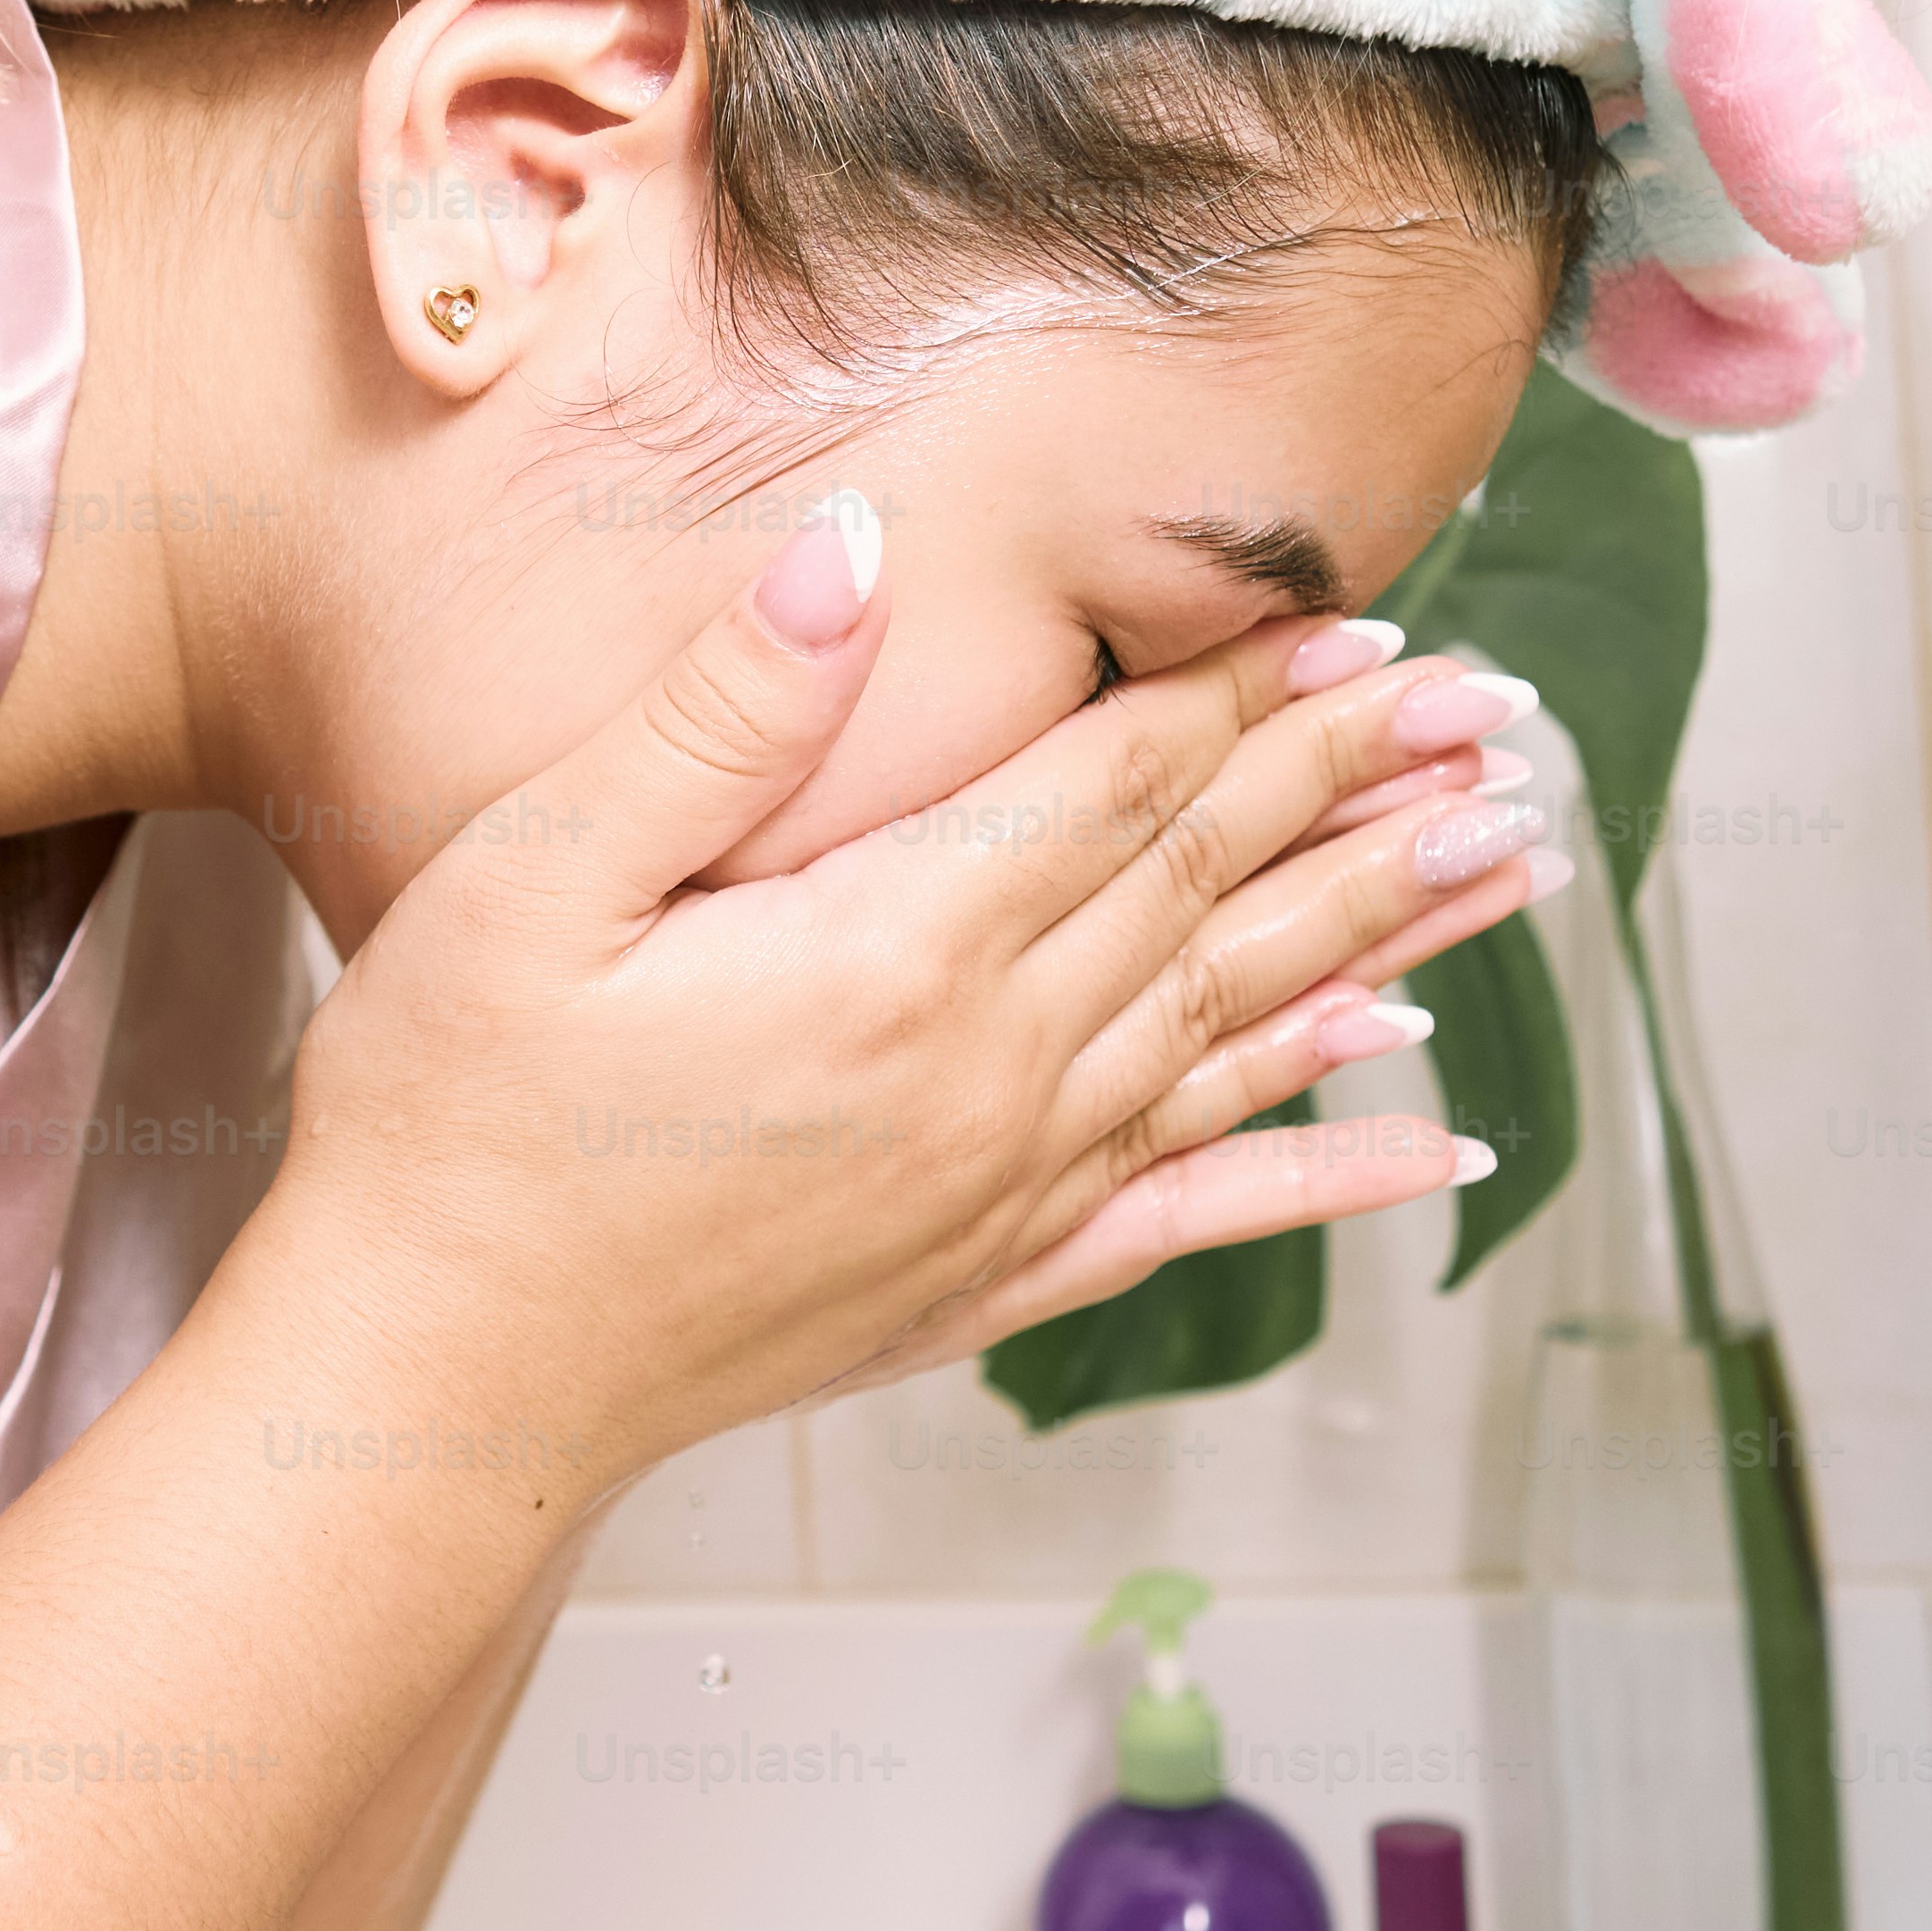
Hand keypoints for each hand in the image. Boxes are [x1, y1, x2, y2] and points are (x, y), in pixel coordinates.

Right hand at [227, 494, 1558, 1493]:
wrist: (425, 1384)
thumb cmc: (444, 1122)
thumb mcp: (534, 875)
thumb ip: (723, 713)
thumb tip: (857, 545)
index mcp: (891, 954)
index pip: (1124, 786)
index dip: (1254, 695)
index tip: (1376, 627)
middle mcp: (983, 1077)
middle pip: (1211, 895)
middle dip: (1360, 790)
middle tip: (1497, 720)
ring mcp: (996, 1191)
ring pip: (1240, 1038)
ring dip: (1382, 943)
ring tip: (1506, 868)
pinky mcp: (977, 1280)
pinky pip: (1198, 1213)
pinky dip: (1325, 1172)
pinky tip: (1433, 1144)